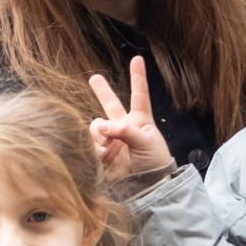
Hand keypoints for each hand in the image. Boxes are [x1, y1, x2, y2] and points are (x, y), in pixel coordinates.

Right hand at [88, 56, 174, 179]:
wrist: (147, 186)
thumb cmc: (154, 162)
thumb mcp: (146, 142)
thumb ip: (125, 130)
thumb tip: (104, 126)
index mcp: (141, 120)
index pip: (139, 95)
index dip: (138, 77)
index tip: (137, 59)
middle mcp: (124, 127)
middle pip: (111, 105)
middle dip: (102, 91)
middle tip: (94, 78)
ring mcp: (111, 140)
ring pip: (97, 126)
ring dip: (100, 133)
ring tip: (109, 146)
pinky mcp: (101, 154)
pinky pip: (91, 143)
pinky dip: (96, 147)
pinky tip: (104, 155)